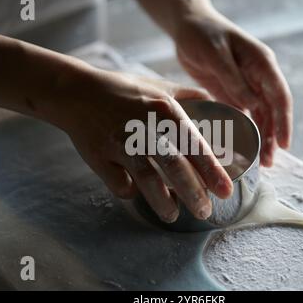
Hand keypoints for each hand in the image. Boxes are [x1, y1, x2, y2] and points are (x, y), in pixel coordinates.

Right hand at [50, 69, 232, 222]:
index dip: (212, 171)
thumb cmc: (123, 90)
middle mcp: (144, 128)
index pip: (194, 145)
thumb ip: (187, 95)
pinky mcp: (99, 158)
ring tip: (173, 216)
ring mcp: (120, 144)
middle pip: (174, 167)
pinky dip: (130, 191)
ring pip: (147, 181)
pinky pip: (119, 183)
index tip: (225, 191)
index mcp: (164, 110)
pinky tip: (137, 193)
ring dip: (163, 202)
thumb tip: (213, 101)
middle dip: (193, 193)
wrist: (77, 93)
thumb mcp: (158, 86)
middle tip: (204, 211)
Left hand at [173, 10, 292, 166]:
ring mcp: (245, 85)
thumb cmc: (204, 35)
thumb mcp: (217, 56)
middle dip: (273, 136)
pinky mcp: (230, 92)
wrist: (187, 27)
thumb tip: (254, 105)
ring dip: (260, 137)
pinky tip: (241, 146)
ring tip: (260, 160)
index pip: (279, 96)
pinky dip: (243, 130)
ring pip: (258, 115)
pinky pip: (240, 114)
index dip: (284, 121)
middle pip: (271, 110)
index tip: (285, 144)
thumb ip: (234, 80)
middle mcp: (257, 77)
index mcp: (261, 64)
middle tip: (269, 162)